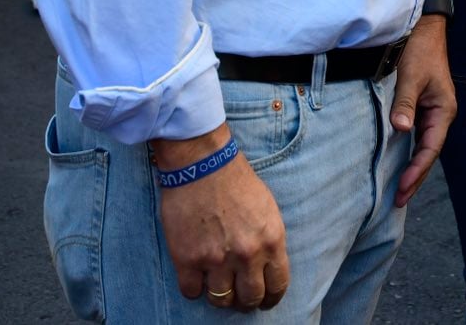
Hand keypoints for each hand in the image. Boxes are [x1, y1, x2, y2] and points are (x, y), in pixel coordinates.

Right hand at [155, 128, 289, 310]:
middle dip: (246, 302)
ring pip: (221, 301)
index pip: (277, 286)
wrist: (202, 163)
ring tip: (217, 287)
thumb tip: (266, 268)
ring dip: (220, 296)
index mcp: (271, 240)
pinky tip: (195, 277)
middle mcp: (247, 254)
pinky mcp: (187, 259)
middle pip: (250, 298)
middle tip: (240, 297)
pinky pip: (191, 292)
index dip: (271, 298)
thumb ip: (269, 241)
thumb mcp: (268, 209)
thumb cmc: (236, 181)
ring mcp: (216, 259)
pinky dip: (194, 288)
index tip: (265, 300)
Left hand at [391, 19, 455, 207]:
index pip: (430, 149)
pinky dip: (408, 153)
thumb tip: (401, 129)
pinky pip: (416, 137)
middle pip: (428, 154)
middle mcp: (440, 115)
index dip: (416, 171)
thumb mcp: (411, 76)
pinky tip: (398, 164)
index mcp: (443, 110)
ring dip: (411, 168)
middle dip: (415, 178)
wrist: (423, 28)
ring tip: (398, 192)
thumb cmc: (419, 50)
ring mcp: (431, 112)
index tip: (402, 189)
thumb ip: (405, 103)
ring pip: (422, 147)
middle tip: (398, 201)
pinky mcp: (421, 107)